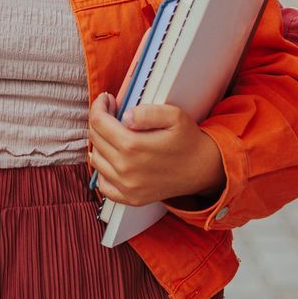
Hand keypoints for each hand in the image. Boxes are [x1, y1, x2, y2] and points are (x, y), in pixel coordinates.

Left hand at [87, 93, 224, 207]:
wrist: (202, 169)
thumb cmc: (187, 140)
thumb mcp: (174, 116)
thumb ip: (148, 112)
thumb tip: (125, 116)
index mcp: (133, 146)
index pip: (99, 122)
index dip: (99, 107)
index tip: (107, 100)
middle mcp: (126, 169)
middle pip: (95, 139)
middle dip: (99, 121)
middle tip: (111, 113)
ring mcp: (127, 187)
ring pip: (96, 159)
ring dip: (100, 143)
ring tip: (113, 133)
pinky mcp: (131, 198)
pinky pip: (103, 184)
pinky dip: (103, 170)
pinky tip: (113, 158)